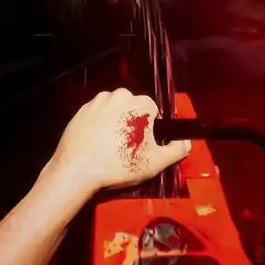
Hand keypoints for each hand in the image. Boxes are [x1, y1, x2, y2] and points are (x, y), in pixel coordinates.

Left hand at [46, 88, 190, 192]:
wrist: (77, 169)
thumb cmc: (119, 164)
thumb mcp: (155, 162)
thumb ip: (176, 151)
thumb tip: (187, 143)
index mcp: (140, 103)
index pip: (152, 111)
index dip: (150, 128)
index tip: (144, 145)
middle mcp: (119, 96)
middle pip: (132, 107)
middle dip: (132, 122)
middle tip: (128, 146)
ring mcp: (97, 101)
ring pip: (113, 109)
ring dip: (115, 122)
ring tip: (111, 146)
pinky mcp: (81, 110)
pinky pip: (96, 115)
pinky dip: (98, 125)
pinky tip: (96, 143)